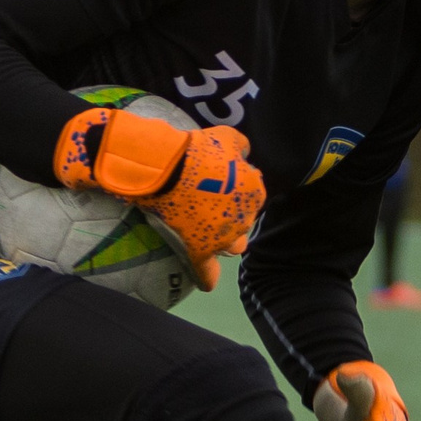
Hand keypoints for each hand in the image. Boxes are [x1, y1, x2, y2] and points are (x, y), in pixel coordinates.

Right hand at [54, 107, 265, 290]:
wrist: (166, 167)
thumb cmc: (196, 148)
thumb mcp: (225, 136)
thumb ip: (241, 146)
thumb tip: (244, 153)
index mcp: (254, 190)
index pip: (252, 192)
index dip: (235, 187)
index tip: (219, 180)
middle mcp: (244, 217)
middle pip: (243, 220)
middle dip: (232, 214)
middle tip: (209, 202)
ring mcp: (223, 237)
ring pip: (233, 246)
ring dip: (226, 241)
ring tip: (210, 232)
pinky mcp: (200, 249)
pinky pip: (206, 271)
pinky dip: (207, 278)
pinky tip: (207, 283)